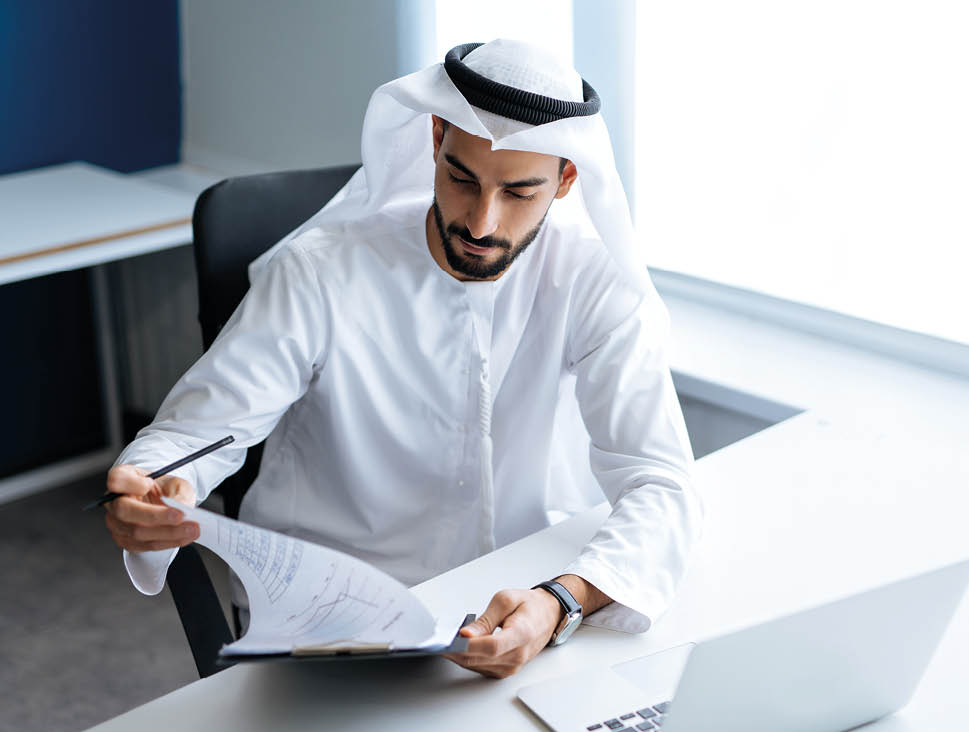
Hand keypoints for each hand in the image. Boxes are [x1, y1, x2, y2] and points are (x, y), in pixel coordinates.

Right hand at [103, 464, 198, 552]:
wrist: (162, 504)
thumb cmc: (164, 490)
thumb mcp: (176, 484)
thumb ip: (179, 492)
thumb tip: (182, 506)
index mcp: (122, 480)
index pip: (116, 479)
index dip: (130, 483)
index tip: (149, 484)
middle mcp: (114, 502)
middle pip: (125, 510)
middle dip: (156, 516)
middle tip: (180, 516)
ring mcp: (117, 523)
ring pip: (137, 532)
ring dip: (167, 533)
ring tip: (191, 529)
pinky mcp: (125, 540)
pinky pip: (145, 545)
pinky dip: (168, 542)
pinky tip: (184, 537)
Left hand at [443, 588, 562, 678]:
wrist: (547, 615)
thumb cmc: (529, 606)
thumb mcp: (505, 600)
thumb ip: (485, 619)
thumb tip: (466, 634)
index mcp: (521, 634)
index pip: (492, 646)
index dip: (469, 644)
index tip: (451, 638)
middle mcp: (517, 655)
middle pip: (479, 659)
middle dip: (455, 649)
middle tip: (440, 638)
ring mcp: (512, 666)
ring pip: (476, 666)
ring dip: (458, 655)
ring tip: (447, 640)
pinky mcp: (505, 671)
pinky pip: (480, 667)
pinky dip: (467, 658)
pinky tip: (460, 647)